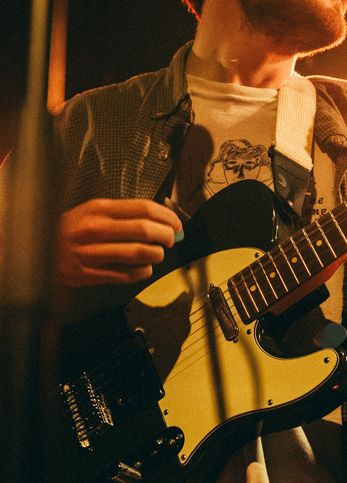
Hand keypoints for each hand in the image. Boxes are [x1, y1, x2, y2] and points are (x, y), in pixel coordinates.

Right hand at [57, 198, 182, 285]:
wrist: (34, 248)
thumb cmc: (67, 228)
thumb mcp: (90, 211)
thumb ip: (120, 213)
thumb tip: (155, 219)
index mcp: (99, 209)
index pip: (143, 208)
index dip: (166, 216)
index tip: (176, 222)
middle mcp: (97, 229)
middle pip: (145, 230)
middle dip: (166, 235)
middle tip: (171, 239)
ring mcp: (92, 252)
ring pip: (138, 253)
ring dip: (156, 254)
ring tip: (158, 253)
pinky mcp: (89, 273)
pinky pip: (125, 274)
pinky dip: (142, 272)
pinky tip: (145, 268)